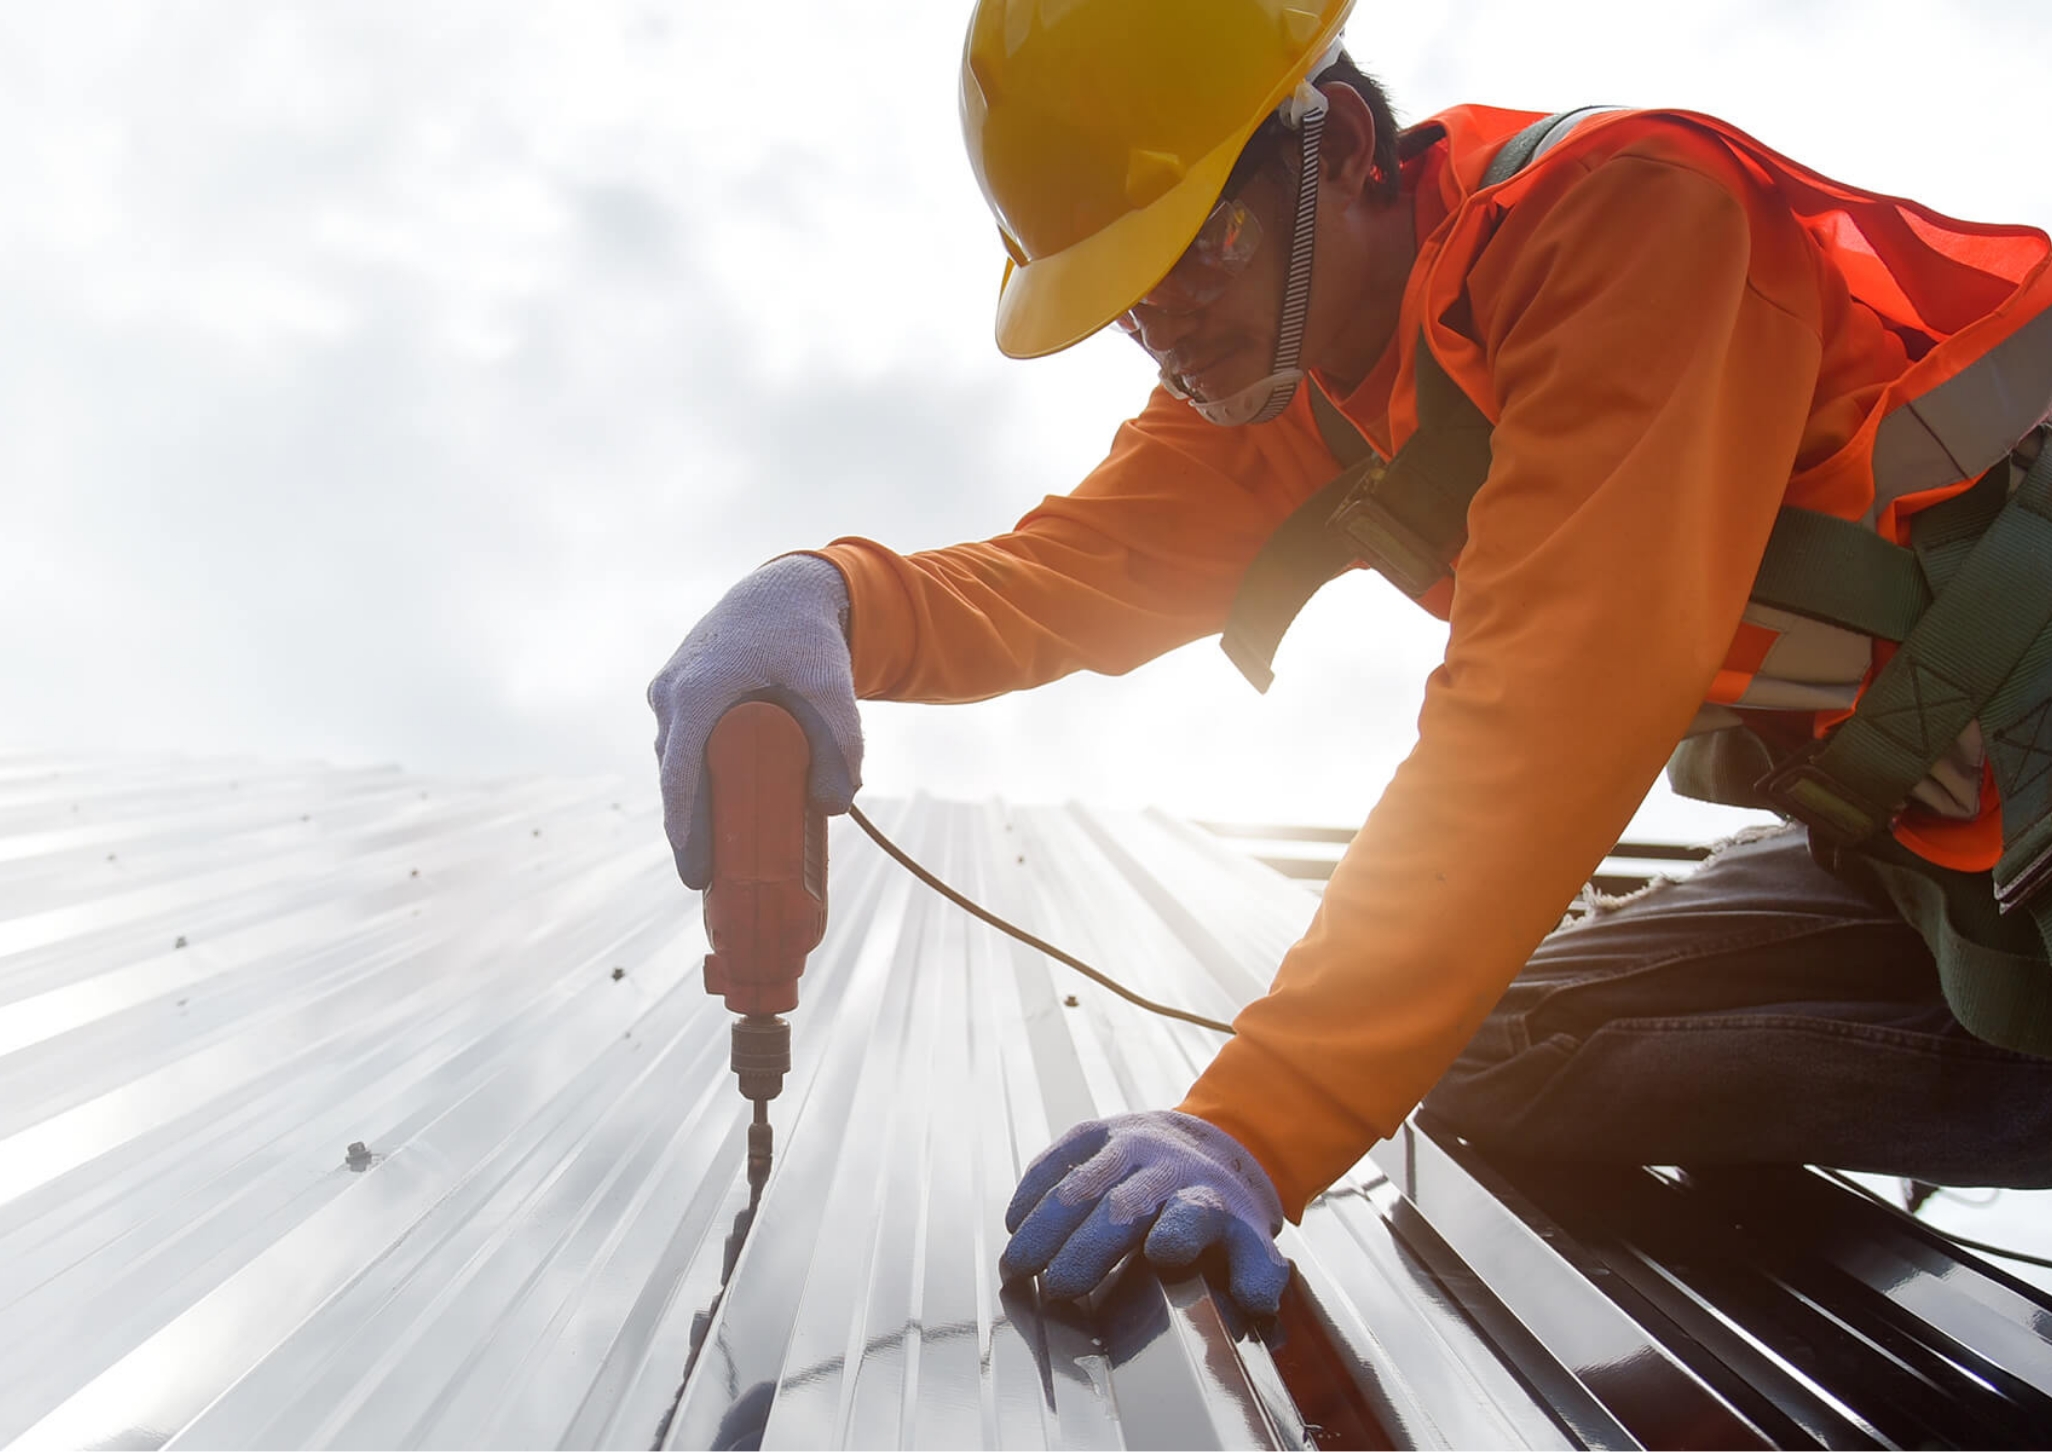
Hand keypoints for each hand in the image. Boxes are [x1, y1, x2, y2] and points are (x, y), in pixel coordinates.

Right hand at [648, 555, 861, 888]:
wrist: (783, 589)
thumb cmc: (806, 636)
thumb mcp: (833, 686)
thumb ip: (842, 743)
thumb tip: (837, 807)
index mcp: (699, 691)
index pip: (682, 773)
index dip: (684, 827)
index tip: (694, 871)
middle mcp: (673, 692)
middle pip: (674, 775)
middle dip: (686, 830)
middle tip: (705, 881)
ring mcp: (669, 691)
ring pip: (675, 761)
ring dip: (687, 805)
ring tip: (710, 856)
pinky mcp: (677, 693)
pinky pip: (678, 746)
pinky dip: (690, 779)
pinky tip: (706, 814)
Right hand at [1000, 1110, 1290, 1314]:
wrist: (1214, 1140)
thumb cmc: (1223, 1208)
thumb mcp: (1252, 1243)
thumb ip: (1258, 1276)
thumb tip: (1257, 1303)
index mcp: (1206, 1198)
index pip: (1192, 1215)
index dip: (1176, 1234)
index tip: (1158, 1256)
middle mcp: (1165, 1166)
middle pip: (1122, 1206)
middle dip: (1085, 1248)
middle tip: (1056, 1289)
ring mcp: (1128, 1143)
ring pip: (1081, 1183)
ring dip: (1045, 1225)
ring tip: (1019, 1265)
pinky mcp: (1097, 1131)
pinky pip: (1060, 1155)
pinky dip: (1033, 1188)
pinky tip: (1015, 1221)